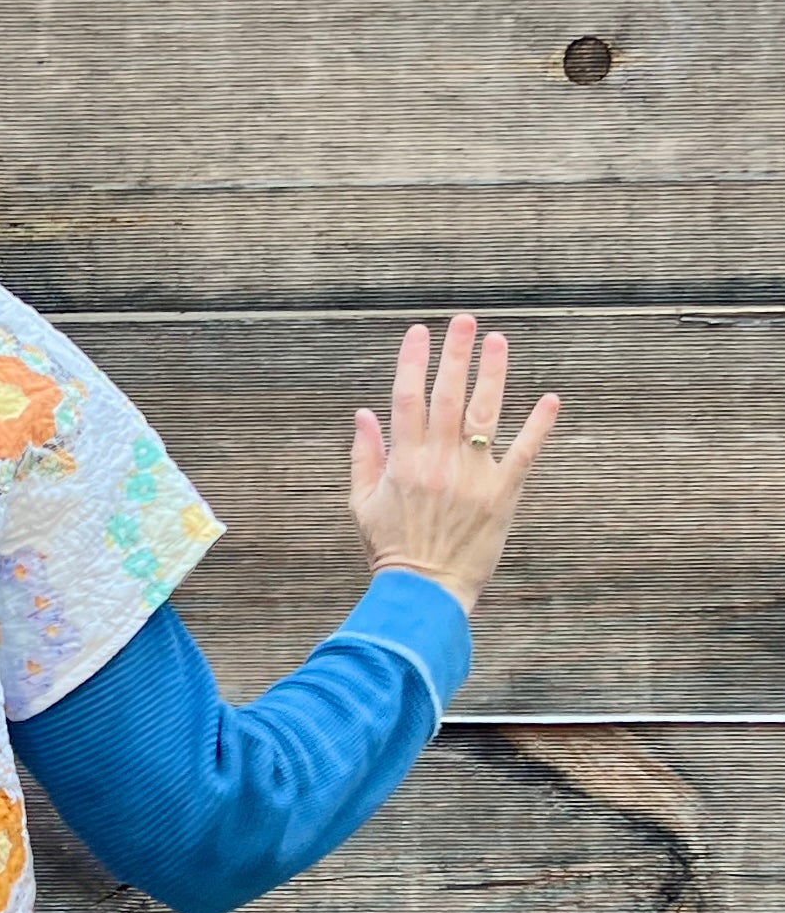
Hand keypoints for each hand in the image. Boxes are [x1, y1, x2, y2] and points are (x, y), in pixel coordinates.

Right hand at [349, 316, 560, 615]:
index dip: (413, 362)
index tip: (419, 333)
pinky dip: (538, 426)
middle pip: (447, 396)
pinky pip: (523, 453)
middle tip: (463, 321)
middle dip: (455, 354)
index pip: (407, 399)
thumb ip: (364, 456)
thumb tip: (364, 414)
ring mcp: (472, 476)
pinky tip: (550, 400)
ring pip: (483, 414)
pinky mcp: (502, 495)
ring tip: (497, 341)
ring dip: (492, 374)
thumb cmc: (391, 549)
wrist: (422, 591)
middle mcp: (439, 462)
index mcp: (404, 462)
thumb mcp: (362, 504)